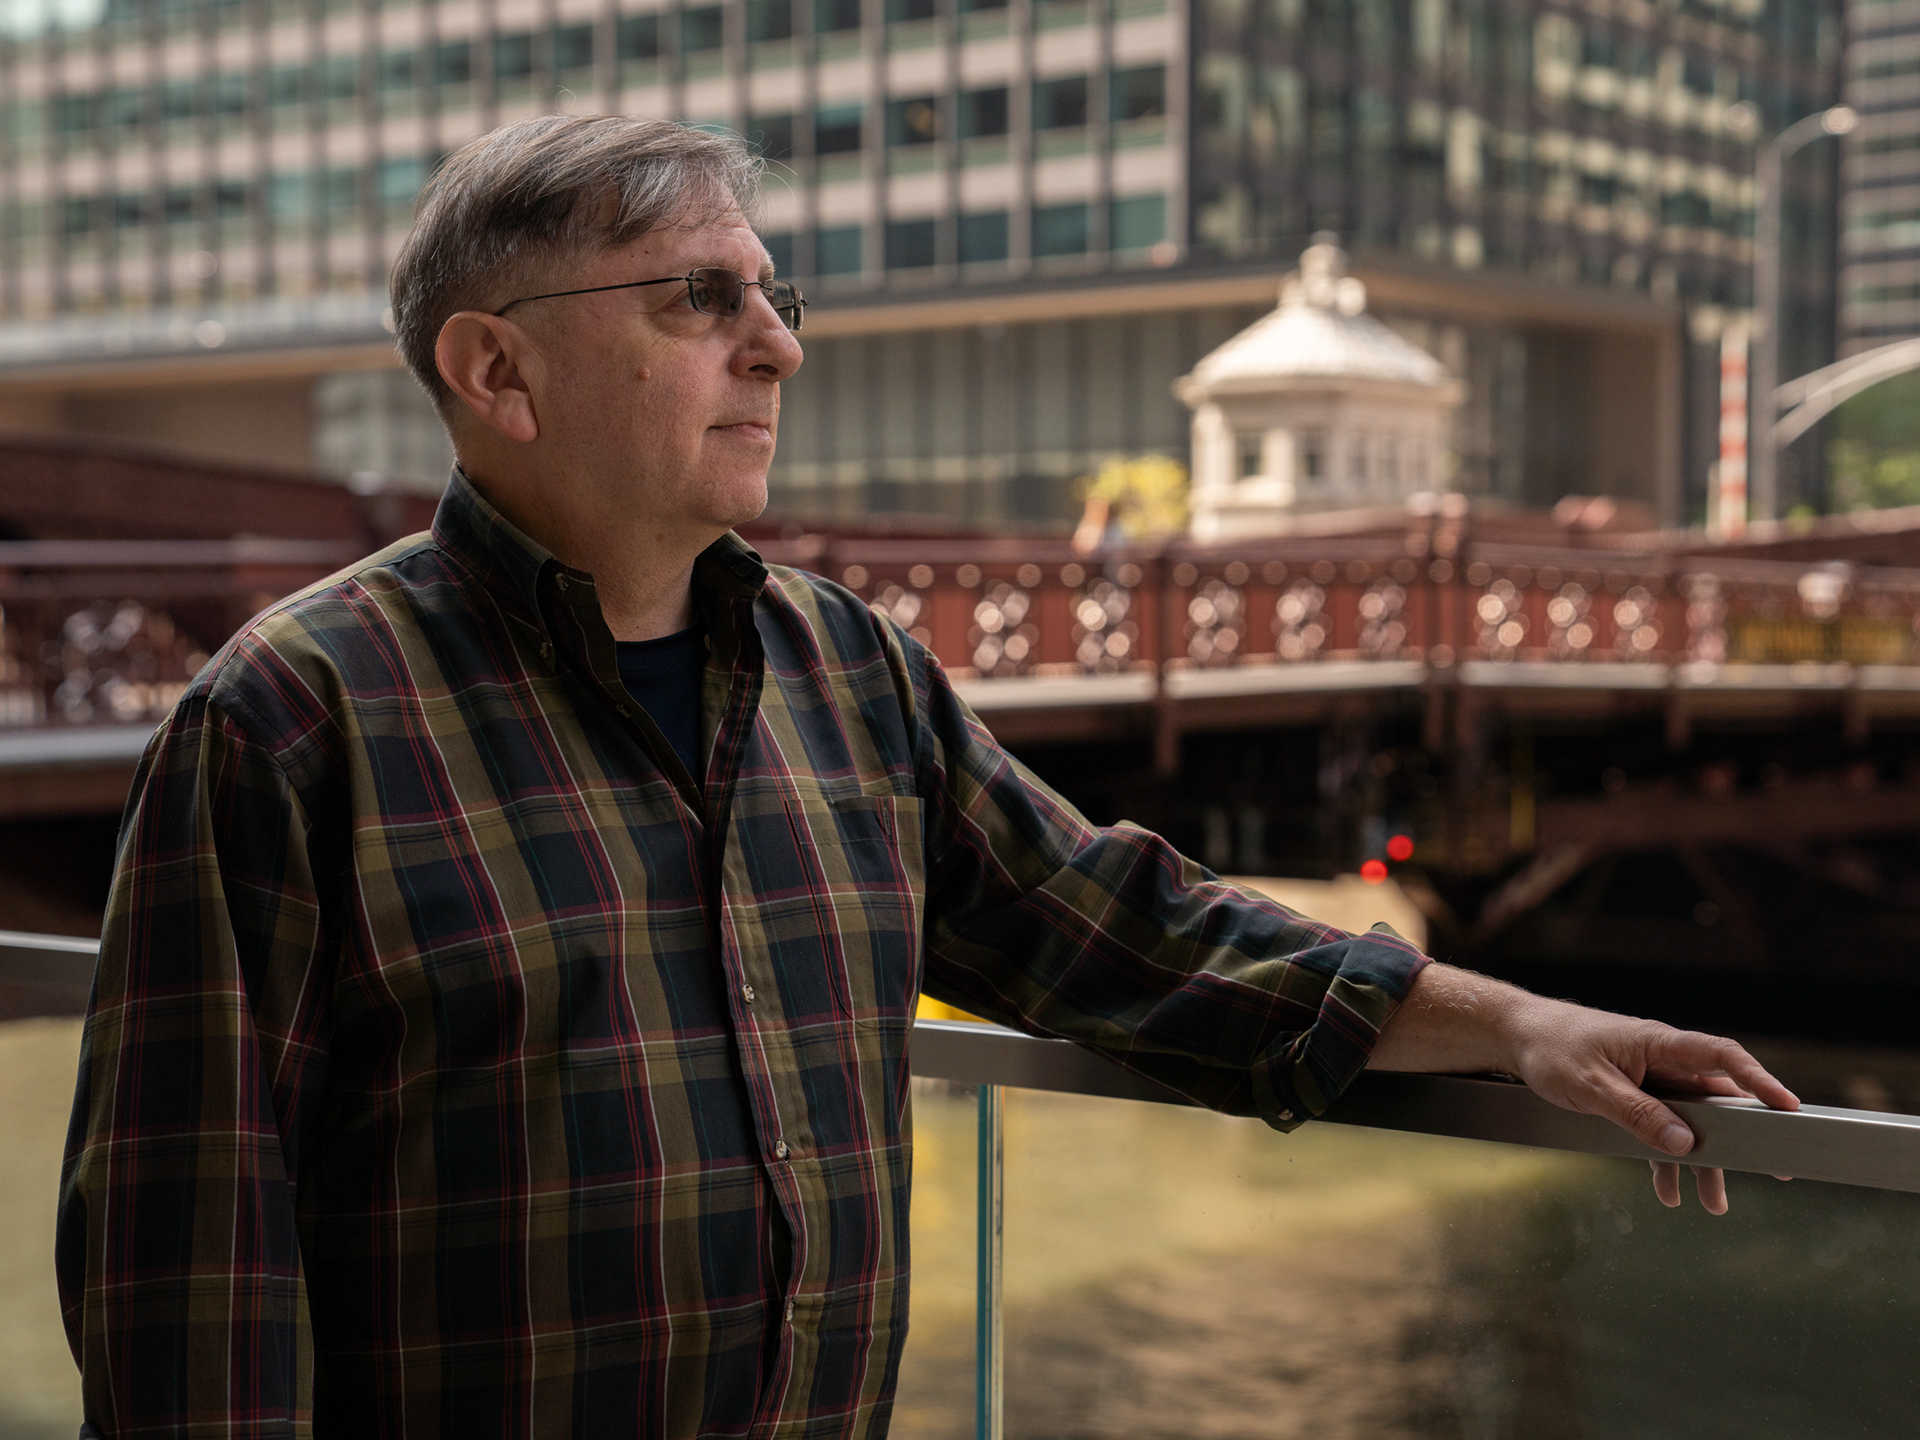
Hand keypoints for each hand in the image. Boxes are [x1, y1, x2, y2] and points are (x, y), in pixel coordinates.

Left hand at [1369, 963, 1799, 1213]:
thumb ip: (1637, 1114)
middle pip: (1717, 1100)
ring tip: (1715, 1205)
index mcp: (1658, 1045)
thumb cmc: (1552, 1049)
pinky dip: (1667, 1160)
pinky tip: (1668, 1192)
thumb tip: (1686, 1143)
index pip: (1722, 1057)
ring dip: (1703, 1163)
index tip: (1789, 1108)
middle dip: (1744, 1138)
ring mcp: (1651, 1079)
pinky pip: (1663, 1130)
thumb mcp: (1591, 1086)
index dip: (1759, 1082)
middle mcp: (1663, 1060)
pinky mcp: (1635, 1096)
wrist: (1516, 1038)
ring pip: (1692, 1123)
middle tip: (1776, 1171)